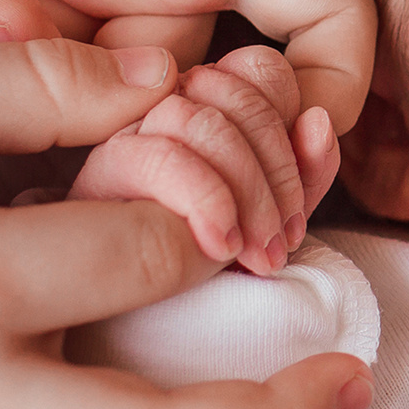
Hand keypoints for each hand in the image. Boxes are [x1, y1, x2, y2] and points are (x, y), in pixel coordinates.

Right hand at [75, 46, 343, 281]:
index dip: (290, 133)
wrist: (153, 338)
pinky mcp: (92, 176)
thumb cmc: (215, 277)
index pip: (259, 69)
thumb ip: (305, 174)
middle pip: (230, 88)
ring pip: (195, 117)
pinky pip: (155, 155)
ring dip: (244, 190)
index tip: (297, 215)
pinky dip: (203, 198)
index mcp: (207, 105)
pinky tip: (217, 246)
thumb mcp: (274, 222)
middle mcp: (161, 109)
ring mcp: (122, 137)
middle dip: (275, 170)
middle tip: (283, 243)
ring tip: (255, 255)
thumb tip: (317, 120)